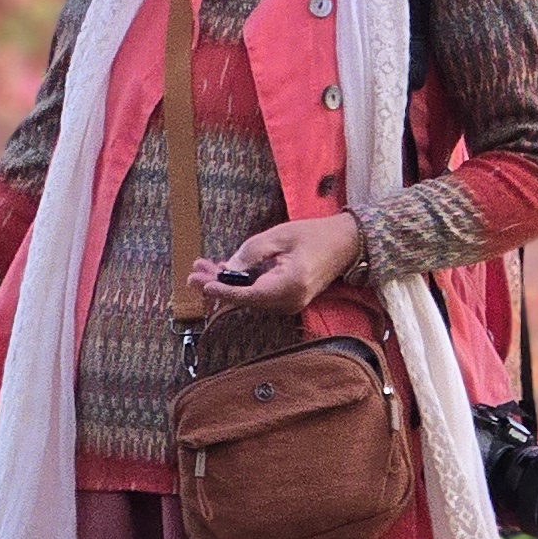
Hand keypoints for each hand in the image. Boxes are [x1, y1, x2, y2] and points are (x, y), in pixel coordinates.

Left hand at [190, 212, 364, 312]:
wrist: (345, 243)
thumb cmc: (314, 235)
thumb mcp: (280, 236)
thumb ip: (252, 252)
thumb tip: (226, 270)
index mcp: (289, 285)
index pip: (248, 295)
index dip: (222, 290)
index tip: (201, 284)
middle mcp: (289, 301)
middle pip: (245, 299)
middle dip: (217, 286)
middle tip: (192, 275)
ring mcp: (290, 303)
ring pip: (249, 298)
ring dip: (226, 284)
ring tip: (202, 269)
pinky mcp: (288, 299)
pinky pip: (258, 295)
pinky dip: (240, 284)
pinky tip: (223, 271)